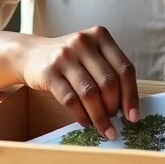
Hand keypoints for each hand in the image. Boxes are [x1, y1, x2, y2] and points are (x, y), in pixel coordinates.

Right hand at [17, 26, 139, 139]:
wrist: (31, 53)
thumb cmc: (69, 59)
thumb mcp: (92, 54)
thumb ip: (110, 71)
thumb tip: (128, 107)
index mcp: (100, 36)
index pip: (125, 69)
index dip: (131, 95)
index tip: (133, 116)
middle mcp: (83, 42)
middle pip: (108, 83)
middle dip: (114, 108)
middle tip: (113, 120)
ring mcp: (64, 56)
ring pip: (90, 94)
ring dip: (99, 116)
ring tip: (103, 127)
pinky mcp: (48, 72)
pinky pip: (70, 100)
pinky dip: (81, 116)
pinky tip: (86, 123)